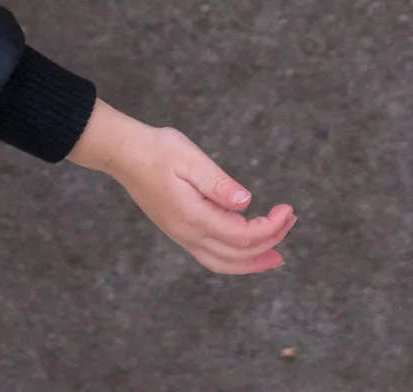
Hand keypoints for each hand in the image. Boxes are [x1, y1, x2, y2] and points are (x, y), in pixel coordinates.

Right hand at [67, 100, 296, 275]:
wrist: (123, 152)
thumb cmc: (157, 150)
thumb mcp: (189, 159)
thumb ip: (218, 183)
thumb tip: (247, 203)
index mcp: (194, 217)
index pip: (243, 235)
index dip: (271, 228)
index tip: (287, 209)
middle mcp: (188, 233)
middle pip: (237, 254)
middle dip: (270, 243)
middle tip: (290, 222)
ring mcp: (181, 235)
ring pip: (223, 262)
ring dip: (253, 262)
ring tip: (276, 258)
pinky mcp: (178, 230)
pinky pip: (211, 256)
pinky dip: (234, 259)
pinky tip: (244, 249)